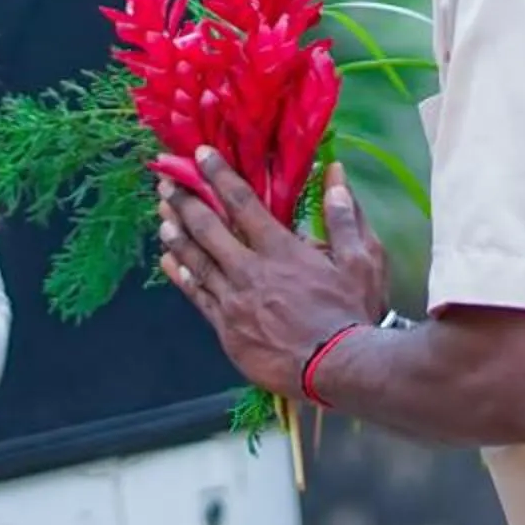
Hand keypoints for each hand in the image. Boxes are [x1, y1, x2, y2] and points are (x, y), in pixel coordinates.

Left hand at [157, 149, 384, 398]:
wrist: (339, 369)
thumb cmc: (353, 314)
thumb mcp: (362, 260)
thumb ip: (344, 216)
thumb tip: (334, 175)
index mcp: (280, 250)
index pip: (242, 202)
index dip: (218, 175)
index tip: (200, 156)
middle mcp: (249, 271)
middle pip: (208, 229)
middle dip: (185, 202)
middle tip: (166, 184)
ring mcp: (233, 302)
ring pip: (196, 261)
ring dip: (177, 235)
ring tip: (162, 216)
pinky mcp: (226, 330)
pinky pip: (197, 298)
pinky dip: (182, 276)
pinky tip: (170, 262)